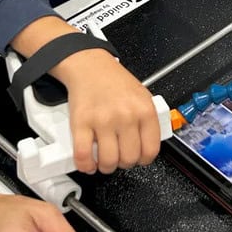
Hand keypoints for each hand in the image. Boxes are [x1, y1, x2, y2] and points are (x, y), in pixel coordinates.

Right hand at [53, 48, 160, 172]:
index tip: (137, 157)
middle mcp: (125, 116)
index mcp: (144, 110)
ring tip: (103, 158)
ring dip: (105, 166)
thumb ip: (147, 120)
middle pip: (129, 159)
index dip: (143, 159)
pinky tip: (87, 161)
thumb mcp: (141, 96)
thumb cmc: (114, 81)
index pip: (150, 150)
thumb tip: (148, 146)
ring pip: (108, 162)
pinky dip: (85, 164)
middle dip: (123, 162)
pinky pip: (83, 155)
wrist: (90, 65)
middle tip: (118, 156)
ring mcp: (103, 120)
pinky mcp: (81, 122)